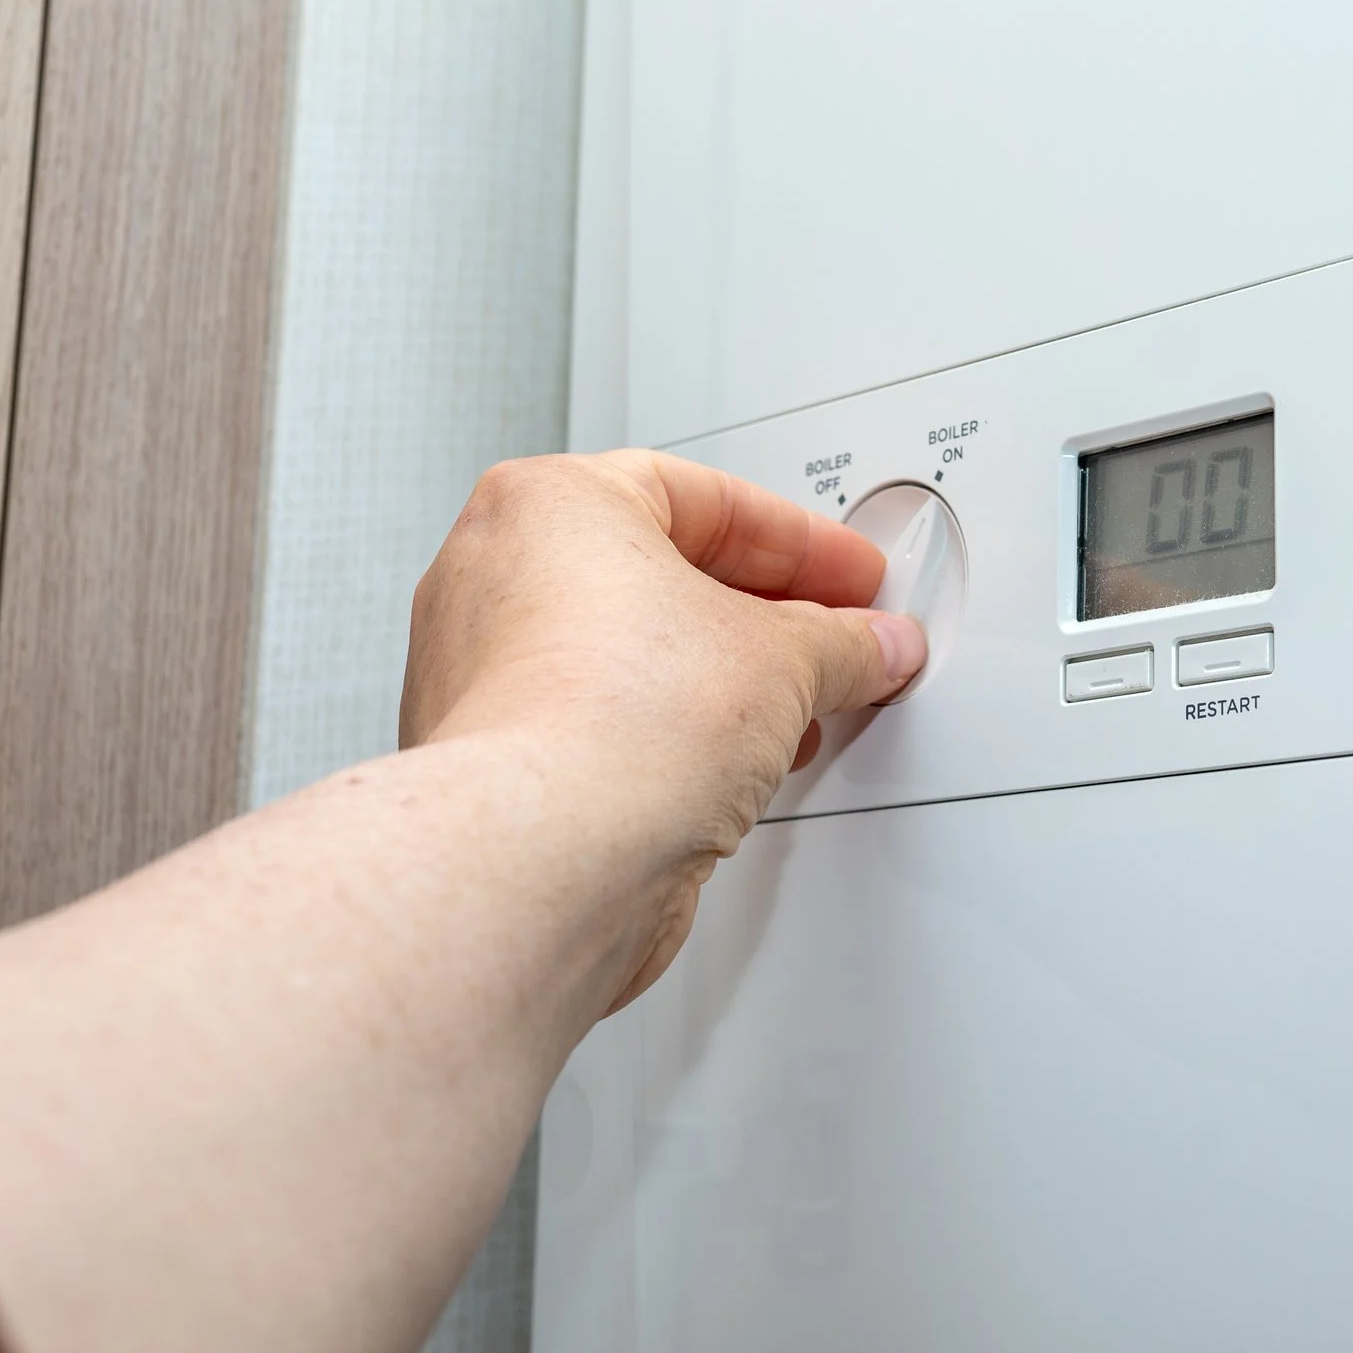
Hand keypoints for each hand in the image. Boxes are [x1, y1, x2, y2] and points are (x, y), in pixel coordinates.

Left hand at [400, 451, 924, 1008]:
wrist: (548, 855)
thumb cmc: (613, 723)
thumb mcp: (782, 658)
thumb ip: (841, 640)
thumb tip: (869, 644)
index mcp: (548, 503)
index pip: (702, 498)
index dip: (797, 541)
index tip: (848, 575)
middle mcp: (494, 574)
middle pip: (660, 574)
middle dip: (762, 613)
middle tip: (831, 639)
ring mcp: (482, 671)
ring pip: (628, 653)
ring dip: (721, 680)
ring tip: (796, 711)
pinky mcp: (495, 756)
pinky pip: (600, 718)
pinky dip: (668, 731)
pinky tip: (732, 764)